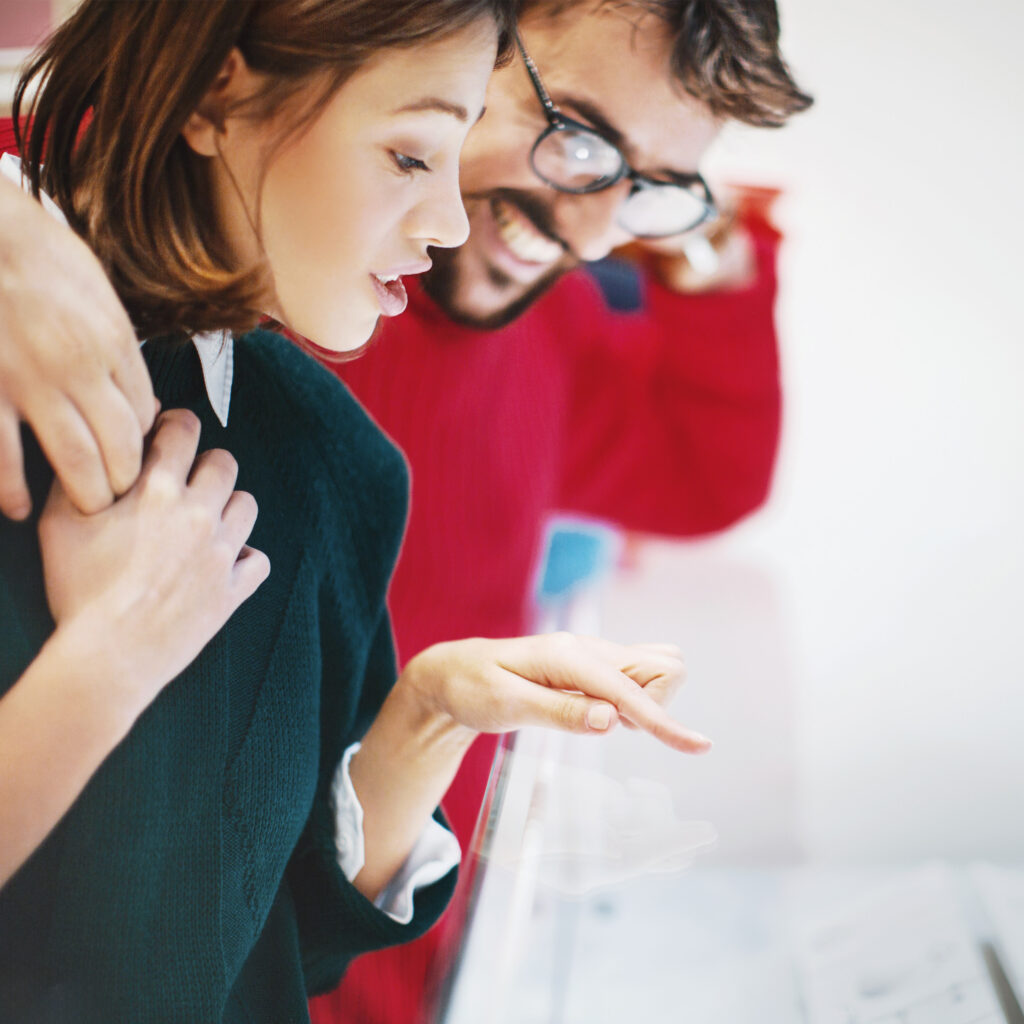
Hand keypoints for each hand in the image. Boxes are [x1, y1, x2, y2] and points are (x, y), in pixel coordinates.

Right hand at [0, 174, 156, 519]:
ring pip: (75, 459)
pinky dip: (12, 489)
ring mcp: (30, 383)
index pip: (144, 412)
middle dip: (127, 481)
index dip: (145, 440)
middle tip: (124, 498)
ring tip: (90, 509)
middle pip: (121, 445)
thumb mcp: (97, 292)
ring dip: (87, 493)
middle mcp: (79, 368)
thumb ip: (116, 343)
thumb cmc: (40, 255)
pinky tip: (20, 508)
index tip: (140, 454)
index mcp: (112, 342)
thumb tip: (132, 385)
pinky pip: (3, 455)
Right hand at [38, 409, 268, 713]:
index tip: (168, 438)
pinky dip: (245, 559)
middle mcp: (198, 514)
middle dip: (205, 465)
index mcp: (156, 491)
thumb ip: (79, 479)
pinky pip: (258, 560)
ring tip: (204, 522)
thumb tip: (98, 449)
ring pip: (247, 505)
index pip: (184, 429)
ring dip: (227, 507)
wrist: (109, 656)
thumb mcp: (59, 526)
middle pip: (224, 462)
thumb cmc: (79, 592)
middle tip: (186, 483)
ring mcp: (221, 552)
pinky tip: (223, 563)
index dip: (176, 427)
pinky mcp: (234, 589)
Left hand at [399, 633, 710, 753]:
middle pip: (661, 667)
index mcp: (568, 656)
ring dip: (646, 702)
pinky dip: (634, 700)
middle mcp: (588, 649)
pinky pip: (636, 677)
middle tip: (603, 725)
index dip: (664, 721)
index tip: (699, 748)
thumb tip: (612, 720)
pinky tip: (600, 713)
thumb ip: (559, 713)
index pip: (630, 690)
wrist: (453, 672)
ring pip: (654, 669)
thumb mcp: (505, 706)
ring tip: (593, 718)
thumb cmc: (473, 688)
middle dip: (655, 706)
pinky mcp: (593, 667)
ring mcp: (593, 655)